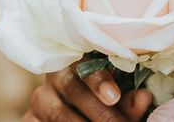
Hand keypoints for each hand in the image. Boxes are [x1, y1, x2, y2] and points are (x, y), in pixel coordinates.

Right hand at [25, 64, 152, 121]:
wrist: (78, 111)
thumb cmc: (103, 101)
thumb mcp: (118, 99)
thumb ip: (129, 100)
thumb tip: (144, 97)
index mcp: (81, 58)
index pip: (86, 62)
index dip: (99, 79)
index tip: (114, 96)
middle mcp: (56, 74)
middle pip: (72, 89)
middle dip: (99, 112)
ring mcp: (40, 98)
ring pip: (57, 113)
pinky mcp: (29, 119)